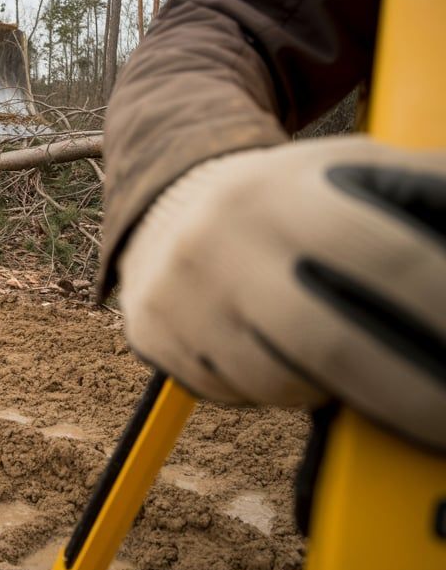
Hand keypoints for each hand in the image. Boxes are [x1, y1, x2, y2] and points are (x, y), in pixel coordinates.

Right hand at [118, 136, 445, 450]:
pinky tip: (286, 358)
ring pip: (281, 382)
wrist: (167, 197)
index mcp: (282, 191)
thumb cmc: (286, 197)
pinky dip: (280, 391)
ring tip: (352, 362)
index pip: (386, 259)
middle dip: (410, 396)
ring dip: (337, 389)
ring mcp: (177, 294)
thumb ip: (418, 195)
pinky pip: (236, 394)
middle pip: (330, 344)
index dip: (440, 311)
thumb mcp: (350, 173)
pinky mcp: (152, 334)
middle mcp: (219, 242)